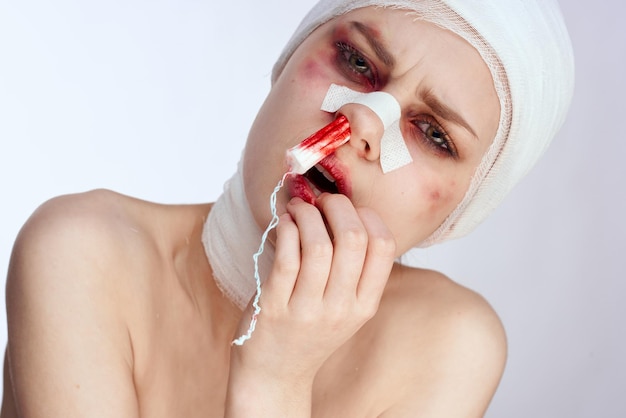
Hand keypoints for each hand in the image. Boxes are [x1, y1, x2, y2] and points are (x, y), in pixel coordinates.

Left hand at [231, 193, 395, 384]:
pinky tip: (284, 224)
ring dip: (307, 214)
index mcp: (365, 304)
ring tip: (298, 208)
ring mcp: (308, 309)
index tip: (347, 208)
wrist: (274, 374)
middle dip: (337, 205)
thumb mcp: (344, 308)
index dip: (367, 215)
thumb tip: (343, 209)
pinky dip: (286, 229)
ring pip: (318, 244)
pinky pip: (286, 256)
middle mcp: (341, 308)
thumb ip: (352, 269)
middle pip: (353, 238)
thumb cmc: (308, 332)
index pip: (383, 246)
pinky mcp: (275, 307)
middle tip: (322, 201)